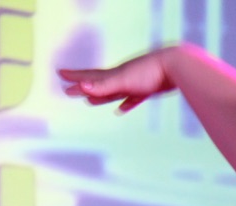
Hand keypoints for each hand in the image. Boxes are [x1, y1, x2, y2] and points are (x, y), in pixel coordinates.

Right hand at [58, 48, 176, 112]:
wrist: (175, 66)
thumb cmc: (149, 72)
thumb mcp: (123, 80)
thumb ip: (103, 86)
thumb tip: (82, 88)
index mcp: (114, 75)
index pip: (89, 77)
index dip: (75, 77)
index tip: (60, 74)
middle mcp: (121, 78)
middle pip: (98, 84)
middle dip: (82, 87)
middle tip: (68, 89)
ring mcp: (134, 84)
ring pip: (113, 93)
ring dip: (100, 97)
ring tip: (89, 101)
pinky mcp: (148, 91)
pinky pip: (132, 99)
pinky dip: (125, 104)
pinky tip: (121, 110)